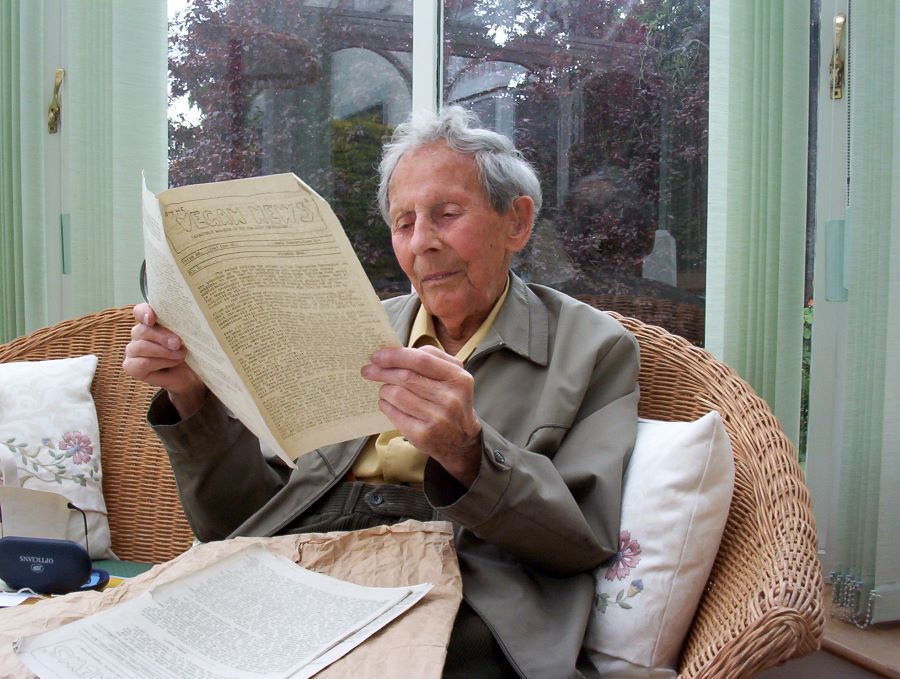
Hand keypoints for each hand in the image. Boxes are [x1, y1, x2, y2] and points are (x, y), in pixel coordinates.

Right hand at [123, 303, 207, 419]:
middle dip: (162, 336)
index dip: (144, 312)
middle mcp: (138, 334)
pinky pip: (142, 363)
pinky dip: (160, 362)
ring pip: (141, 347)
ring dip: (164, 352)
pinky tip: (173, 363)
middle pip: (142, 330)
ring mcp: (133, 350)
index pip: (140, 311)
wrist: (191, 375)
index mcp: (150, 321)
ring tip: (180, 355)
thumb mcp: (187, 336)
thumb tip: (185, 321)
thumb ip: (181, 326)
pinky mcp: (132, 367)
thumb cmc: (188, 351)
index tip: (152, 318)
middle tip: (178, 343)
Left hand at [361, 345, 481, 485]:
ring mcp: (437, 418)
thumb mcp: (453, 378)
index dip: (396, 356)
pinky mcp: (423, 434)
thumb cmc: (451, 402)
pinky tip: (386, 403)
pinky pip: (394, 413)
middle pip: (407, 377)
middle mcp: (450, 398)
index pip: (421, 360)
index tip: (377, 355)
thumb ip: (431, 360)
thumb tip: (396, 353)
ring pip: (398, 394)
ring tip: (383, 389)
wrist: (461, 441)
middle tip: (368, 370)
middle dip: (382, 371)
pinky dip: (386, 405)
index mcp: (458, 378)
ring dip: (384, 389)